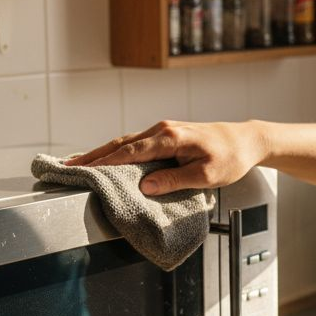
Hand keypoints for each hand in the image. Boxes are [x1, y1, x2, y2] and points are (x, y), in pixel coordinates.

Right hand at [63, 120, 265, 195]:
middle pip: (120, 143)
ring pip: (125, 142)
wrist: (247, 140)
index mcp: (170, 137)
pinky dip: (117, 151)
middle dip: (93, 156)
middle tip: (68, 168)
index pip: (129, 152)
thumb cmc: (231, 157)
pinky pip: (135, 144)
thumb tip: (146, 186)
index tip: (83, 172)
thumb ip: (175, 180)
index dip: (104, 163)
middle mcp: (163, 129)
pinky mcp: (166, 136)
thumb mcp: (207, 175)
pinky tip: (106, 159)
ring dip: (101, 153)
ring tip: (79, 165)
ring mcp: (163, 130)